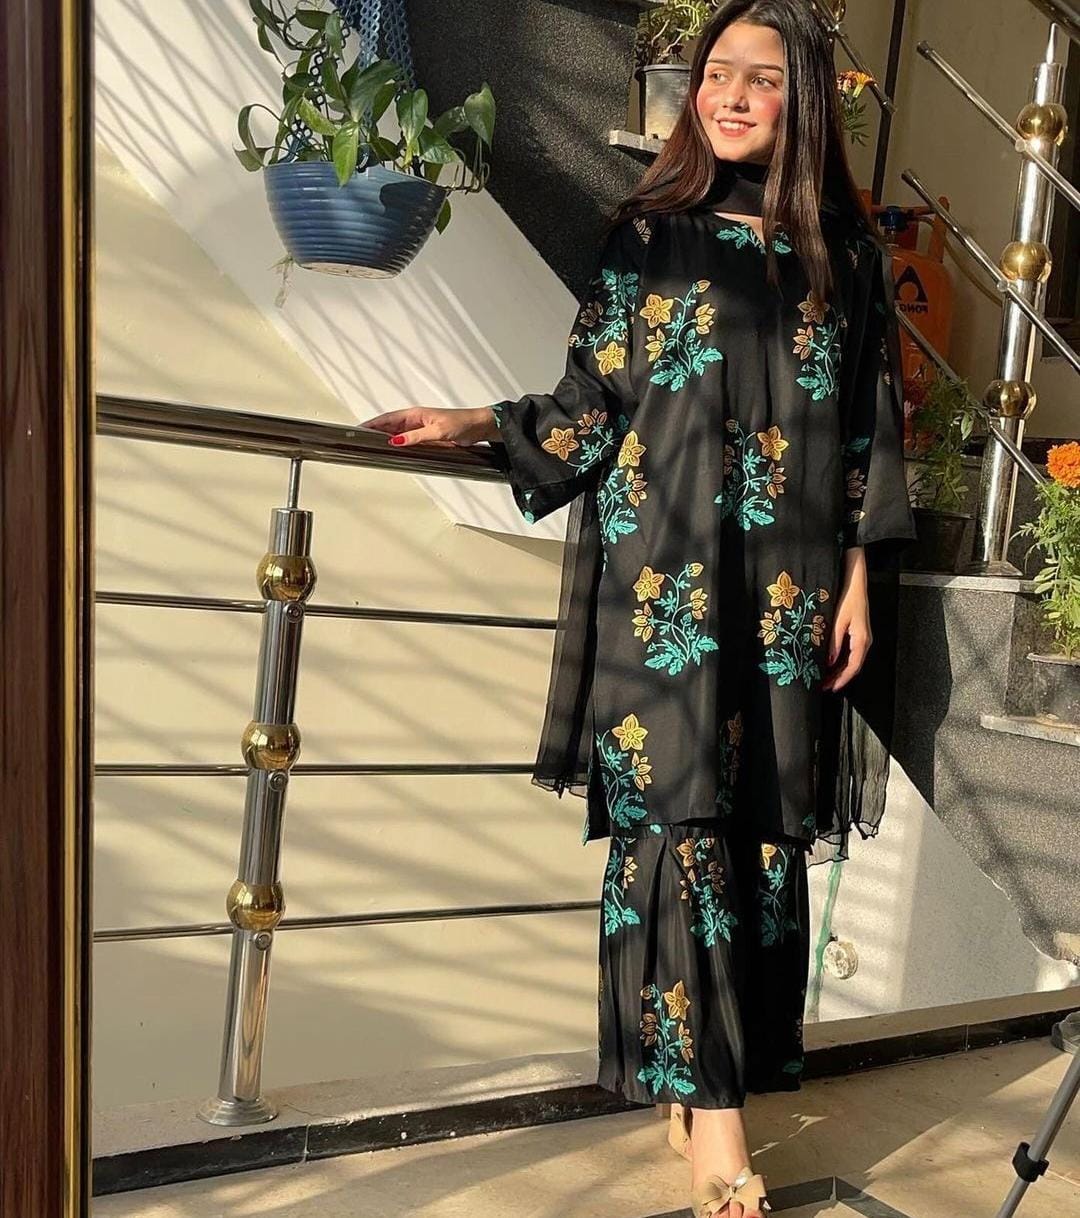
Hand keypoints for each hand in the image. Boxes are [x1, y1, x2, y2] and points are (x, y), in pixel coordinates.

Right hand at [359, 406, 497, 447]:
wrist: (477, 427)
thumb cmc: (461, 422)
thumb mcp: (437, 431)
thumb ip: (416, 437)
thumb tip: (396, 441)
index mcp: (415, 414)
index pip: (387, 418)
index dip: (372, 424)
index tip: (359, 429)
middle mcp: (415, 420)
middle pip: (388, 426)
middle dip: (374, 432)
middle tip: (359, 439)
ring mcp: (420, 429)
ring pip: (396, 434)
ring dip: (385, 439)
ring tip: (371, 446)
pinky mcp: (426, 437)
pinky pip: (407, 441)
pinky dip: (398, 445)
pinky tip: (393, 450)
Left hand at [821, 547, 871, 692]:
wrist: (855, 582)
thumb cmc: (849, 598)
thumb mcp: (838, 621)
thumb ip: (833, 642)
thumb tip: (828, 661)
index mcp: (862, 640)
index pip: (853, 666)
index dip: (842, 679)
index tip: (831, 687)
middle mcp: (864, 641)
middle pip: (852, 666)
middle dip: (838, 678)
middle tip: (823, 686)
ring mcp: (862, 638)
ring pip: (851, 661)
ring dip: (838, 671)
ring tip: (824, 679)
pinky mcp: (857, 634)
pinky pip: (850, 653)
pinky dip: (840, 661)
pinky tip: (829, 664)